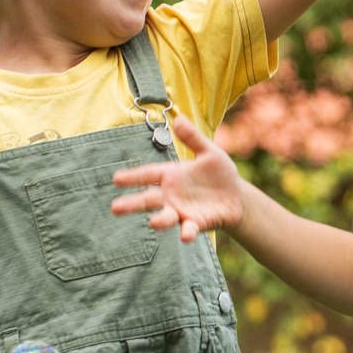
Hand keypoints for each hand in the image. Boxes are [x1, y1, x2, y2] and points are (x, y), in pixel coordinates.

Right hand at [111, 114, 243, 242]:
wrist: (237, 196)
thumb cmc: (219, 173)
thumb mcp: (209, 152)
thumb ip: (193, 138)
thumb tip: (179, 118)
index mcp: (172, 175)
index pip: (148, 174)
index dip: (133, 176)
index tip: (116, 178)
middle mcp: (172, 195)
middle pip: (148, 199)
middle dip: (132, 203)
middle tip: (115, 208)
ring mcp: (182, 211)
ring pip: (166, 216)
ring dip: (160, 220)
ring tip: (152, 222)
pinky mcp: (197, 223)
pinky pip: (189, 228)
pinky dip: (187, 232)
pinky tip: (185, 235)